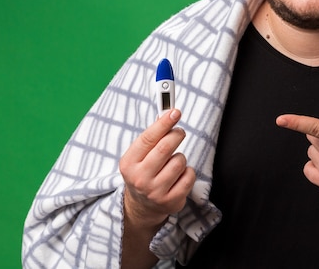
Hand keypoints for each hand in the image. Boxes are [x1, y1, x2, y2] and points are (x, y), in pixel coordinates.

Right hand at [119, 109, 195, 228]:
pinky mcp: (171, 201)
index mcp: (129, 163)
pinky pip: (189, 175)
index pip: (148, 138)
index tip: (175, 111)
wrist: (142, 206)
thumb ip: (151, 137)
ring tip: (173, 162)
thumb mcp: (139, 155)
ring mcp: (155, 192)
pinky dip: (188, 172)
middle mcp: (140, 179)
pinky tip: (178, 176)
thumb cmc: (144, 172)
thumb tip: (166, 114)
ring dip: (181, 157)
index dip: (163, 123)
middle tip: (179, 132)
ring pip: (180, 161)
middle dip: (176, 134)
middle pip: (165, 147)